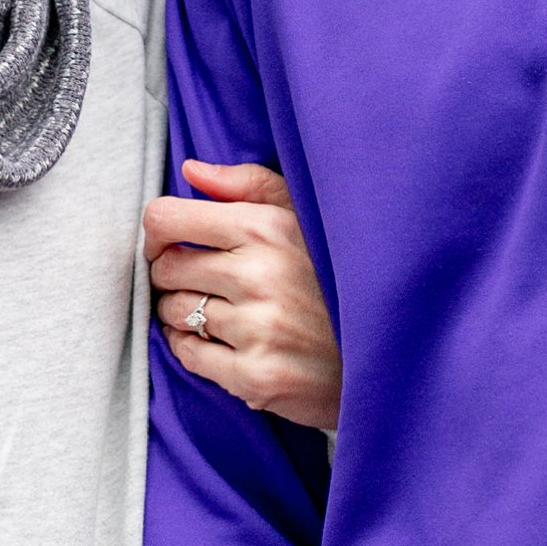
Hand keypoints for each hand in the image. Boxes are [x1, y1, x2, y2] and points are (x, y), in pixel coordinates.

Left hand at [146, 162, 341, 433]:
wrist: (388, 354)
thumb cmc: (337, 278)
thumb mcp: (307, 216)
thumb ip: (249, 185)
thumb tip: (191, 169)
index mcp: (268, 228)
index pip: (167, 219)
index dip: (158, 233)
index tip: (170, 244)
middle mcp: (259, 276)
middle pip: (165, 268)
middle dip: (172, 275)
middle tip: (199, 283)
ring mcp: (257, 329)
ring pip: (172, 313)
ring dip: (183, 314)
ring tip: (219, 314)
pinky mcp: (255, 376)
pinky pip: (188, 355)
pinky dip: (193, 349)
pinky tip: (222, 343)